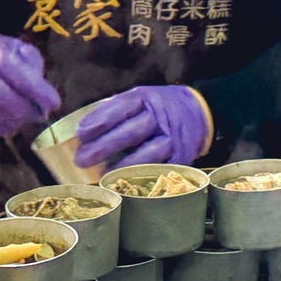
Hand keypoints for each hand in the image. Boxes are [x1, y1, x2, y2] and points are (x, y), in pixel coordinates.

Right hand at [0, 33, 60, 136]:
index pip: (10, 66)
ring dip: (10, 120)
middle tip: (40, 115)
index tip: (54, 103)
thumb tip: (42, 89)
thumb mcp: (16, 50)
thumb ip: (30, 63)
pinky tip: (8, 123)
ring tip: (25, 119)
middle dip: (21, 107)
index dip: (33, 87)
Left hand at [73, 86, 211, 169]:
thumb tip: (82, 131)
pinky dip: (143, 176)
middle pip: (132, 132)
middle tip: (81, 159)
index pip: (120, 108)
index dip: (99, 121)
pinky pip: (161, 168)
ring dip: (124, 165)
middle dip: (105, 146)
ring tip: (103, 174)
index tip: (80, 134)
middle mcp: (161, 117)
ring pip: (148, 153)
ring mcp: (172, 138)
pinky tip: (127, 182)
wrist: (200, 112)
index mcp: (146, 99)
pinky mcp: (181, 157)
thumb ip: (114, 111)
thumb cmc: (159, 108)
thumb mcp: (139, 99)